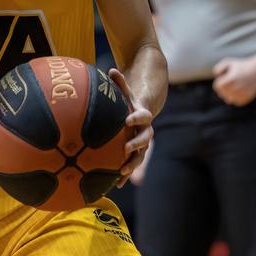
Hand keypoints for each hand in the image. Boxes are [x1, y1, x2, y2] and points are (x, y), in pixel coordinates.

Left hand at [108, 68, 153, 186]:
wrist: (142, 113)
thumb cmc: (130, 101)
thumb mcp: (126, 92)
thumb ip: (120, 83)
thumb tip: (110, 70)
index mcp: (142, 115)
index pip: (143, 116)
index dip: (137, 117)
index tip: (127, 119)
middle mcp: (145, 130)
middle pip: (145, 139)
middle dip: (136, 144)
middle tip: (126, 148)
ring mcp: (141, 143)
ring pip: (140, 155)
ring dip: (132, 164)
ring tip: (121, 171)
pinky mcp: (136, 153)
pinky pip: (131, 164)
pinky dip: (124, 175)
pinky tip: (115, 185)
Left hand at [212, 57, 255, 105]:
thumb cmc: (242, 66)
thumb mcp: (228, 62)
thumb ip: (217, 68)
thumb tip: (216, 77)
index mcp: (230, 80)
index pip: (217, 87)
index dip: (219, 82)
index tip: (225, 78)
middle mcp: (236, 88)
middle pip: (222, 94)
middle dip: (224, 88)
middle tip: (231, 82)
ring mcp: (242, 95)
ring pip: (228, 100)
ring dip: (229, 94)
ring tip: (235, 87)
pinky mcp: (247, 99)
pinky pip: (236, 102)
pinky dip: (237, 98)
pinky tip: (240, 91)